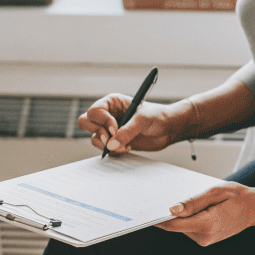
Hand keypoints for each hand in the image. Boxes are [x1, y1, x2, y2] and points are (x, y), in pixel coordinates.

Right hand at [77, 94, 191, 156]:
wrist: (168, 129)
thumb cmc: (158, 117)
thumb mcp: (143, 121)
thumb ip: (127, 132)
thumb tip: (111, 145)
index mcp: (112, 103)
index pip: (94, 112)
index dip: (103, 122)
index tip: (116, 129)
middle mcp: (107, 115)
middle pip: (85, 123)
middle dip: (98, 133)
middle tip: (111, 140)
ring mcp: (110, 129)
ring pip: (93, 138)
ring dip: (107, 145)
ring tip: (126, 146)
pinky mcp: (115, 142)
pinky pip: (104, 149)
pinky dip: (114, 152)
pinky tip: (128, 149)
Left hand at [155, 182, 254, 245]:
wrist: (254, 209)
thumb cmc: (237, 197)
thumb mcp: (215, 192)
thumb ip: (193, 202)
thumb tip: (173, 209)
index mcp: (208, 224)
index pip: (174, 224)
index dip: (159, 218)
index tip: (147, 209)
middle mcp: (205, 237)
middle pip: (176, 226)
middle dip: (169, 213)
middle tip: (162, 197)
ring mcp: (205, 240)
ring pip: (181, 227)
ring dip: (180, 215)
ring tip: (190, 200)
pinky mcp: (205, 239)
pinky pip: (189, 228)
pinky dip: (187, 218)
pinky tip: (195, 208)